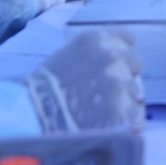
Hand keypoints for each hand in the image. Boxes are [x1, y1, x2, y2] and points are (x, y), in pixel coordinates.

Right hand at [23, 30, 144, 132]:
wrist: (29, 116)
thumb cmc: (43, 88)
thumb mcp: (68, 55)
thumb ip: (94, 54)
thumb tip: (115, 62)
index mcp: (96, 39)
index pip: (128, 39)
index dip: (121, 53)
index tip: (115, 65)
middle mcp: (111, 58)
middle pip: (135, 62)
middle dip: (124, 75)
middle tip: (105, 91)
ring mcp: (118, 86)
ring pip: (136, 92)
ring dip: (124, 100)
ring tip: (100, 112)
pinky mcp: (121, 113)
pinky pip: (135, 117)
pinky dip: (125, 123)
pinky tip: (105, 126)